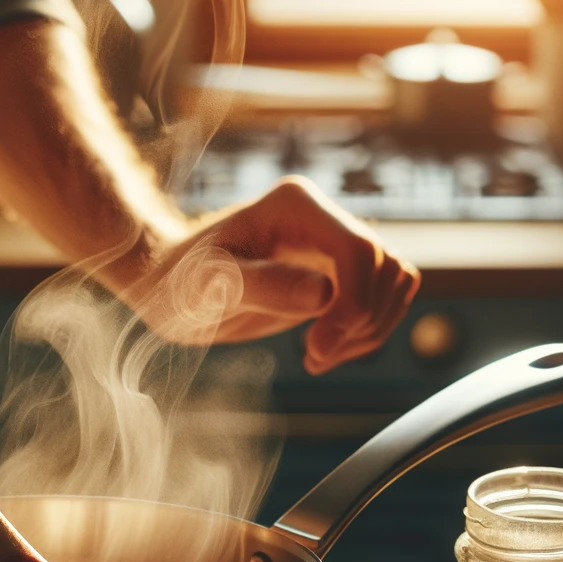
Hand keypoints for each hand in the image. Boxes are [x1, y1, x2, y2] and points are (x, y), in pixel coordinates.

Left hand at [120, 176, 419, 372]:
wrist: (168, 286)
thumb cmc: (177, 282)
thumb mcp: (206, 287)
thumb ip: (261, 286)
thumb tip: (323, 293)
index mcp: (295, 206)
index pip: (359, 251)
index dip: (353, 304)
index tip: (316, 348)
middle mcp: (322, 218)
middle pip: (385, 267)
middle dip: (360, 320)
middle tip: (312, 355)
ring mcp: (332, 245)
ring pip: (394, 282)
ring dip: (368, 329)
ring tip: (316, 355)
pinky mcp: (335, 274)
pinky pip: (380, 300)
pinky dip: (363, 333)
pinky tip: (321, 352)